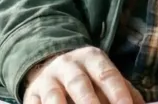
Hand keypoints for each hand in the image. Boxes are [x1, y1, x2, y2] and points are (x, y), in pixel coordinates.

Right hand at [23, 47, 143, 103]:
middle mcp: (68, 65)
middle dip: (90, 102)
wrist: (51, 67)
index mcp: (92, 58)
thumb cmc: (89, 78)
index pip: (106, 74)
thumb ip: (125, 92)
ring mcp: (48, 80)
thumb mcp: (106, 76)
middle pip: (79, 83)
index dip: (117, 92)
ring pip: (54, 96)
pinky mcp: (32, 94)